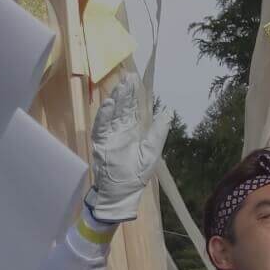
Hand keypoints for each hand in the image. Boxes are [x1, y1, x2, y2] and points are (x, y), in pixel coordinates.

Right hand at [85, 74, 171, 223]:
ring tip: (121, 86)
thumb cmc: (136, 175)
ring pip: (111, 113)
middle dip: (125, 92)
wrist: (121, 193)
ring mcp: (109, 136)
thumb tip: (169, 111)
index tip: (136, 80)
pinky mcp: (100, 143)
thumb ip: (159, 131)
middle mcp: (120, 130)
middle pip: (122, 107)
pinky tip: (109, 104)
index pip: (133, 109)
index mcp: (133, 131)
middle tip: (129, 76)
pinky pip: (101, 126)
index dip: (134, 95)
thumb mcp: (152, 151)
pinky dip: (104, 115)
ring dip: (116, 99)